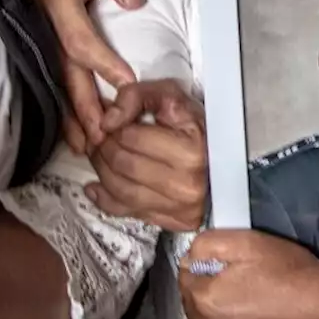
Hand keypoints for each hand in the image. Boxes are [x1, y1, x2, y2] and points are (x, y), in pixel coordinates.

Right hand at [35, 0, 143, 151]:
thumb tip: (133, 1)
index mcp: (58, 1)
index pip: (81, 40)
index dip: (104, 63)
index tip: (129, 84)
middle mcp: (43, 26)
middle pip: (64, 71)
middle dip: (84, 105)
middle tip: (104, 134)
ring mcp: (38, 41)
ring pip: (55, 84)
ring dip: (71, 116)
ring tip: (89, 146)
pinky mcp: (41, 53)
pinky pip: (52, 84)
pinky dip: (63, 111)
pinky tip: (76, 135)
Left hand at [85, 81, 207, 231]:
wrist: (222, 156)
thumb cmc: (196, 126)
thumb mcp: (171, 96)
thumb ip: (136, 96)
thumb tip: (107, 121)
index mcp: (190, 151)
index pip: (130, 138)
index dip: (112, 127)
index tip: (110, 123)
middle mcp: (186, 185)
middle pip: (122, 165)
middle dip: (103, 148)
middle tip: (100, 138)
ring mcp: (181, 208)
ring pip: (119, 190)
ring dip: (101, 170)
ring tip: (101, 156)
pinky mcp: (174, 221)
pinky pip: (125, 211)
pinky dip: (103, 198)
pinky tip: (96, 186)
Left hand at [180, 230, 318, 318]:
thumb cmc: (291, 274)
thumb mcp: (249, 242)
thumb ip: (208, 244)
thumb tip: (190, 255)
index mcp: (204, 296)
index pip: (186, 273)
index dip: (206, 262)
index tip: (227, 262)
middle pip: (192, 300)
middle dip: (207, 287)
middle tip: (239, 280)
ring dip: (210, 314)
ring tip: (240, 303)